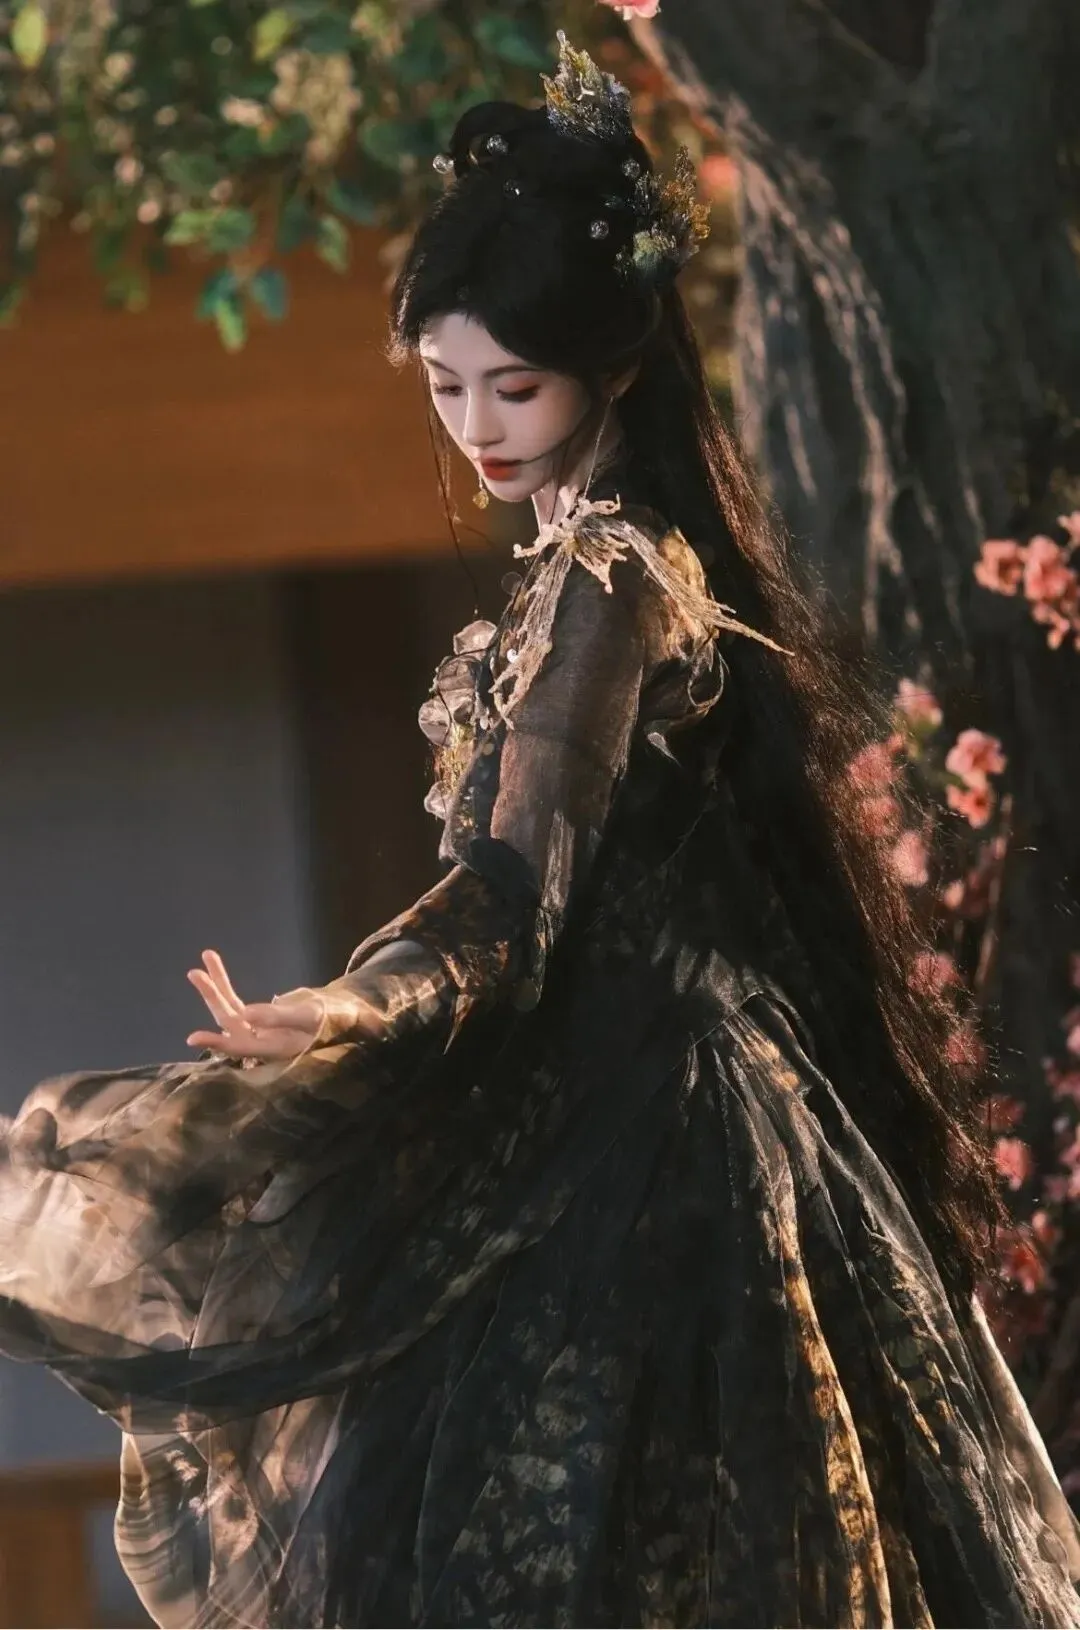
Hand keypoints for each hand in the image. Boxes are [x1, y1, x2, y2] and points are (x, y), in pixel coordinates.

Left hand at [186, 949, 324, 1061]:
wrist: (342, 1016)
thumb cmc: (331, 1020)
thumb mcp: (309, 1016)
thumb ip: (278, 1017)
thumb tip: (245, 1014)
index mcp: (274, 1048)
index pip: (240, 1046)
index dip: (217, 1043)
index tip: (192, 1037)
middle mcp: (260, 1041)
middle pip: (229, 1021)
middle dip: (212, 997)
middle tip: (195, 973)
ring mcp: (256, 1030)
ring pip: (229, 1009)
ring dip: (215, 987)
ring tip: (203, 961)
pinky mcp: (256, 1018)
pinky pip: (235, 1001)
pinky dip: (225, 985)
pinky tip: (213, 968)